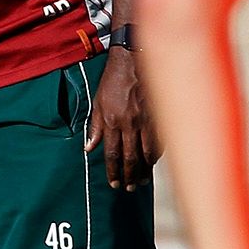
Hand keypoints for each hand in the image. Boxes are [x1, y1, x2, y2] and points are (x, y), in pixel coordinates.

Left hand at [85, 47, 160, 190]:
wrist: (134, 60)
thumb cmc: (114, 80)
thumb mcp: (98, 102)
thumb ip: (95, 126)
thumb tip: (88, 148)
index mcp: (112, 121)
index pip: (112, 153)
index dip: (113, 171)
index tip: (114, 183)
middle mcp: (129, 123)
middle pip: (130, 158)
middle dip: (129, 176)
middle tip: (128, 188)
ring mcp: (146, 121)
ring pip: (147, 153)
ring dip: (144, 170)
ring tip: (141, 181)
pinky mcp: (159, 116)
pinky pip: (159, 141)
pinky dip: (156, 155)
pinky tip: (153, 163)